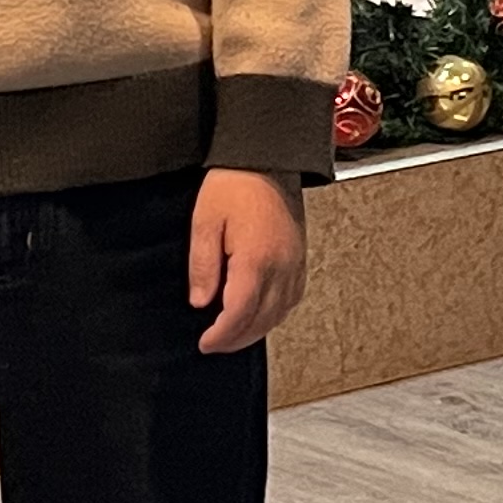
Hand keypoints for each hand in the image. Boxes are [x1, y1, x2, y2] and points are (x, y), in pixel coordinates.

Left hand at [190, 168, 307, 353]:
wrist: (267, 158)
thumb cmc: (234, 183)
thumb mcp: (204, 221)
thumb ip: (203, 265)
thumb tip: (201, 302)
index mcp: (256, 259)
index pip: (239, 314)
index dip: (221, 336)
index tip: (205, 343)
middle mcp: (281, 266)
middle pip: (262, 320)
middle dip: (236, 339)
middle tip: (215, 344)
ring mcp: (295, 263)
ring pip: (280, 314)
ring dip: (256, 330)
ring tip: (233, 334)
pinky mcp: (301, 258)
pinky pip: (292, 298)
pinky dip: (275, 314)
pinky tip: (260, 313)